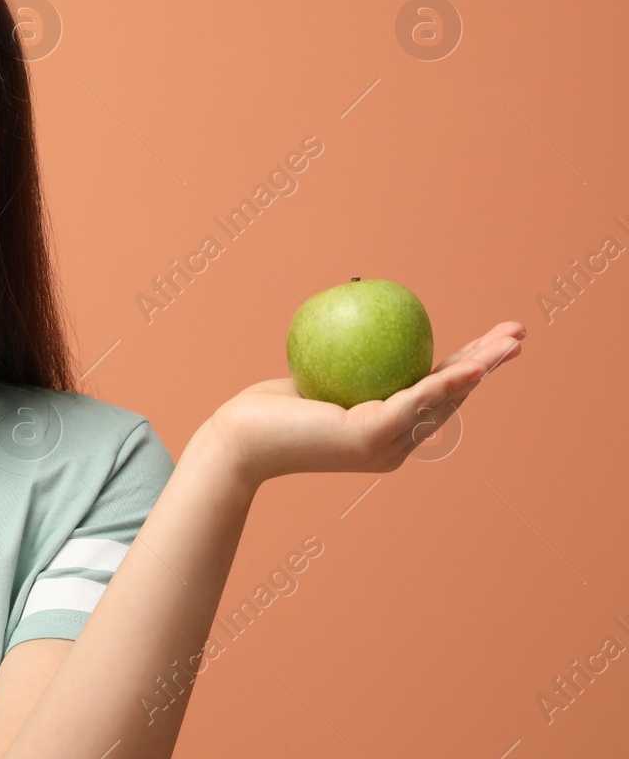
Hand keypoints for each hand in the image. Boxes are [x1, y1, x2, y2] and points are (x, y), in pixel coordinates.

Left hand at [206, 321, 525, 487]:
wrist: (239, 441)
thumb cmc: (270, 409)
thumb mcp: (317, 375)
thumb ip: (345, 359)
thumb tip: (361, 314)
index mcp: (388, 431)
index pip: (434, 393)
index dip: (467, 367)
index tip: (490, 341)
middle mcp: (395, 444)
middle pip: (452, 396)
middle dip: (489, 364)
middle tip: (519, 335)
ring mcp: (386, 444)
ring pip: (443, 398)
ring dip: (481, 368)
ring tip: (510, 344)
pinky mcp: (370, 437)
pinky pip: (414, 401)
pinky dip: (446, 382)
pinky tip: (469, 365)